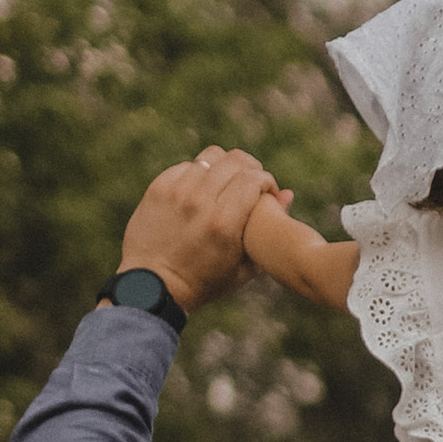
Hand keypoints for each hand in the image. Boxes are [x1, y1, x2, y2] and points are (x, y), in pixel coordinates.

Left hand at [113, 149, 282, 312]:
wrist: (154, 285)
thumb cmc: (206, 282)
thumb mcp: (245, 267)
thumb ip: (271, 231)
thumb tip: (287, 194)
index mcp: (224, 223)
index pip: (254, 178)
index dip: (267, 181)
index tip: (268, 193)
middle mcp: (200, 201)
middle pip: (236, 160)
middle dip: (252, 169)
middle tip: (252, 183)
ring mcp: (177, 191)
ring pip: (212, 156)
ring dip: (226, 167)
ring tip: (227, 183)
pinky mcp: (159, 187)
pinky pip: (188, 165)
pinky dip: (201, 173)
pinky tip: (202, 190)